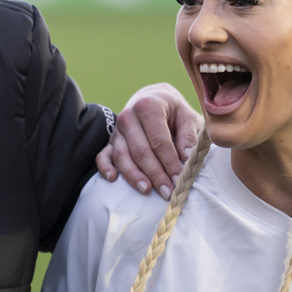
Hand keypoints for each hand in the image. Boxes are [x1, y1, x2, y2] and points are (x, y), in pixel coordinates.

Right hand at [95, 83, 202, 199]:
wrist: (151, 99)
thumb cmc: (172, 111)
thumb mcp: (186, 115)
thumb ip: (188, 135)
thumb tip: (186, 158)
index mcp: (148, 107)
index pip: (159, 140)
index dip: (169, 162)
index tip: (179, 179)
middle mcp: (128, 117)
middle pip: (140, 151)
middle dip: (155, 174)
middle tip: (168, 191)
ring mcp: (117, 130)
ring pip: (122, 156)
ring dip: (134, 176)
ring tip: (147, 190)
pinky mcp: (110, 140)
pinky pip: (103, 155)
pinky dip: (105, 167)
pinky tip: (112, 179)